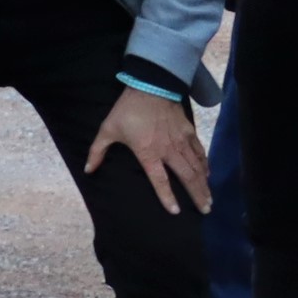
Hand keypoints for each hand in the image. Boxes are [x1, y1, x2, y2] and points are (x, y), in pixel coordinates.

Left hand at [85, 87, 209, 215]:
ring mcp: (181, 141)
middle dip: (197, 195)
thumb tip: (88, 171)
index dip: (167, 197)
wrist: (151, 86)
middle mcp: (169, 150)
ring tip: (209, 199)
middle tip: (206, 210)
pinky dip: (205, 165)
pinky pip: (200, 152)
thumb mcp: (107, 130)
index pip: (160, 180)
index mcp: (148, 153)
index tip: (176, 212)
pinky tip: (208, 174)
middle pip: (187, 177)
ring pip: (197, 167)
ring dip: (204, 184)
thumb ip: (97, 152)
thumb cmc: (127, 110)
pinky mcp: (189, 132)